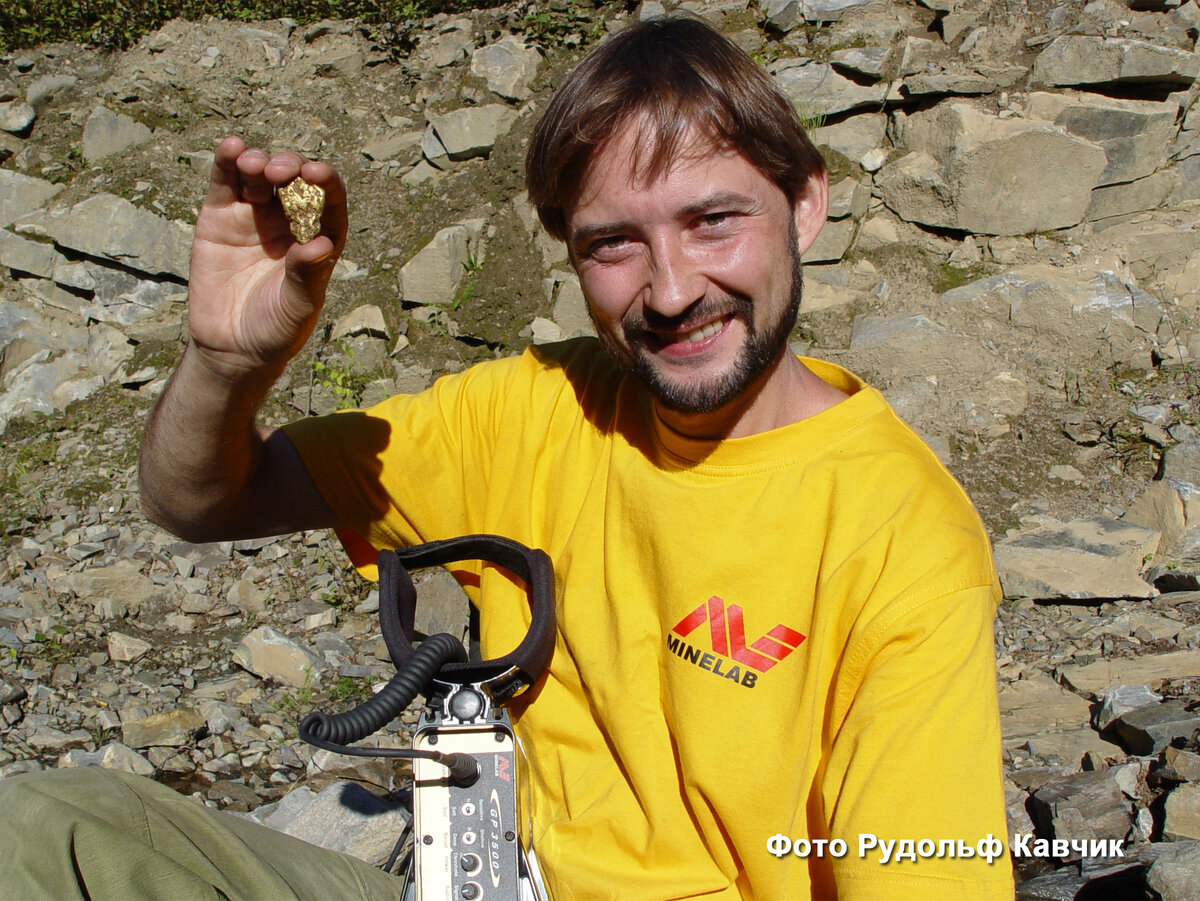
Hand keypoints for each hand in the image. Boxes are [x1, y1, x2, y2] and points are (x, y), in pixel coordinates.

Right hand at [186, 136, 347, 382]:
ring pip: (259, 175)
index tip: (316, 173)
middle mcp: (288, 222)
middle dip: (289, 168)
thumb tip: (322, 244)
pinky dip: (228, 161)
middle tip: (281, 172)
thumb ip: (307, 275)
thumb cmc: (275, 329)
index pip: (328, 202)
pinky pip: (225, 182)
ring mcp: (253, 216)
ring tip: (254, 164)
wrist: (231, 347)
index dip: (326, 183)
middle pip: (293, 181)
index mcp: (317, 239)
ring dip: (258, 160)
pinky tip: (231, 148)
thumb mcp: (297, 306)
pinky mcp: (220, 217)